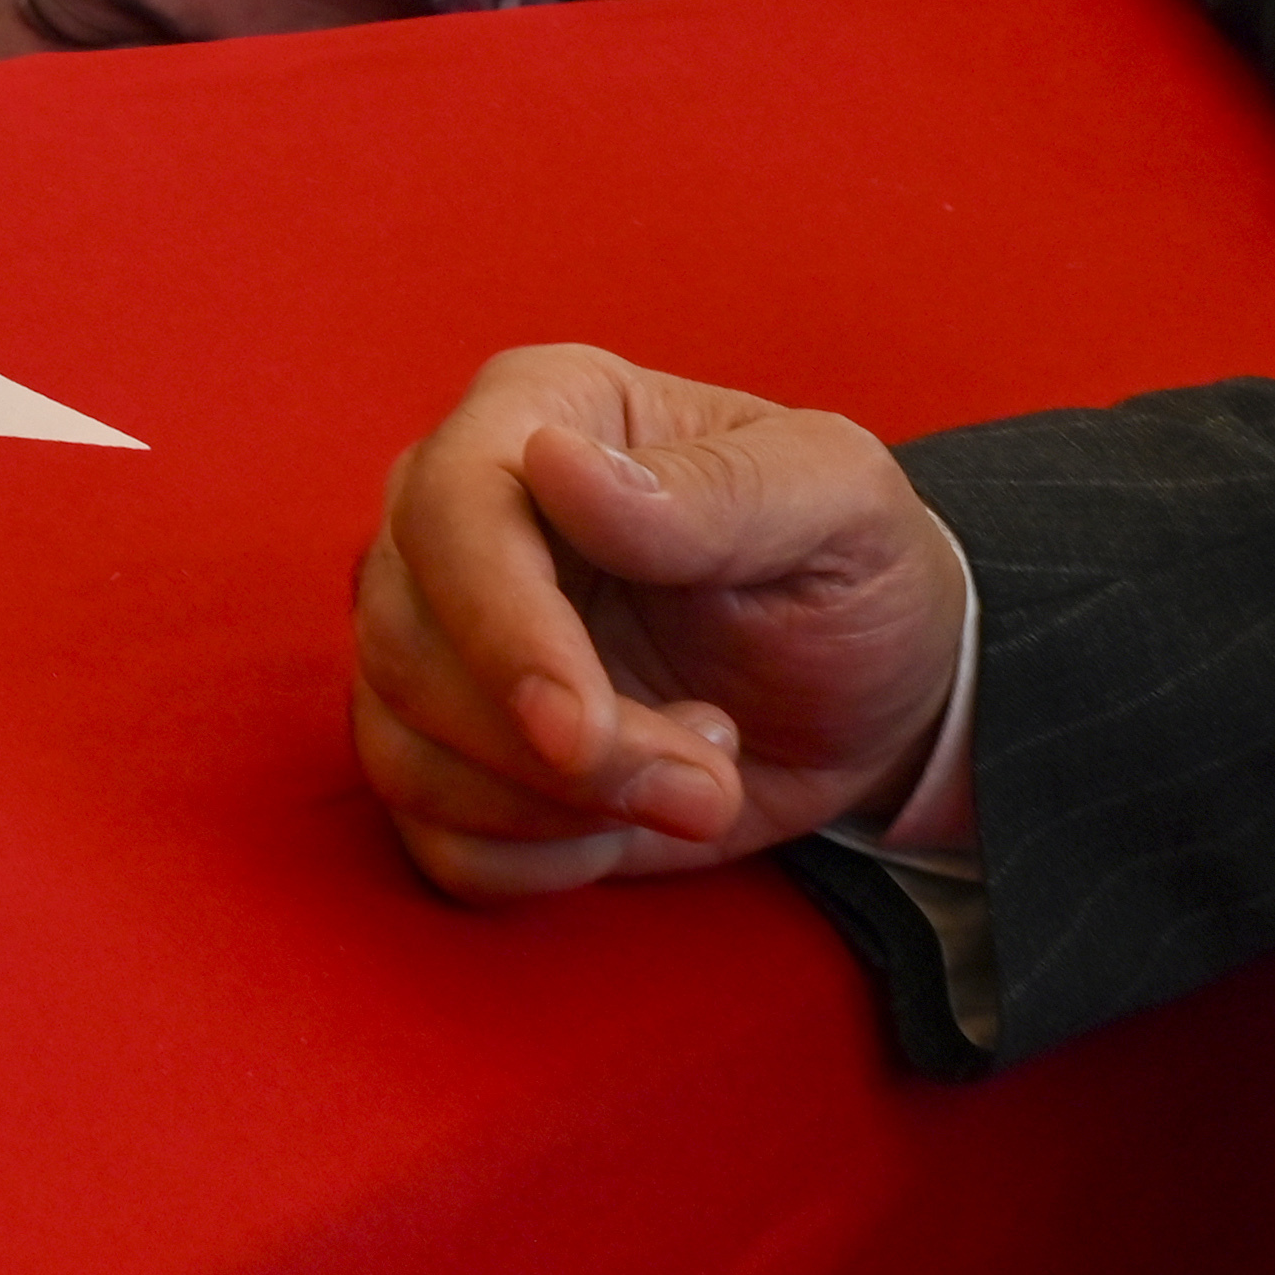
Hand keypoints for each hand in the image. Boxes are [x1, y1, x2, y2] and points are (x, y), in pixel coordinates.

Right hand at [348, 343, 968, 902]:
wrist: (872, 694)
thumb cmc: (852, 569)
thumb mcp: (840, 503)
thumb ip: (718, 487)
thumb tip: (559, 465)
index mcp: (539, 412)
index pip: (450, 510)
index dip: (502, 630)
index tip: (583, 733)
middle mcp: (455, 519)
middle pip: (407, 645)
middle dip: (554, 755)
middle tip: (709, 781)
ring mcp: (440, 641)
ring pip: (402, 752)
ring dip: (556, 814)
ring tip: (701, 789)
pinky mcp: (450, 754)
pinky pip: (429, 838)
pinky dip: (534, 862)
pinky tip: (632, 826)